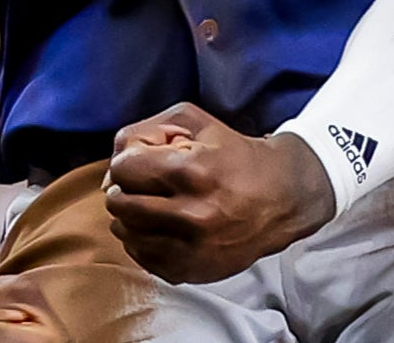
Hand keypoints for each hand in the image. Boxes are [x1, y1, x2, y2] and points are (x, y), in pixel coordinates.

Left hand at [104, 102, 335, 283]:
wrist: (280, 199)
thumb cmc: (234, 155)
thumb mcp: (195, 121)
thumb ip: (146, 130)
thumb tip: (113, 165)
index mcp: (192, 171)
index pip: (124, 167)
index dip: (129, 159)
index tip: (143, 159)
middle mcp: (190, 214)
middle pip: (119, 202)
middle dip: (123, 187)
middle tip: (141, 182)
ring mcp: (190, 249)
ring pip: (126, 233)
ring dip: (129, 215)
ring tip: (149, 203)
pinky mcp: (190, 271)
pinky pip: (142, 258)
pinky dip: (142, 240)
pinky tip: (159, 225)